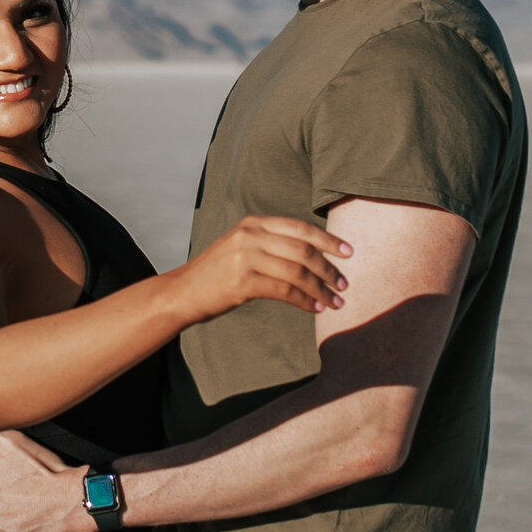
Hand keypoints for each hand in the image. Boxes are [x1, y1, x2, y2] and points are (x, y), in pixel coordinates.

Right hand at [187, 214, 351, 324]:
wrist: (183, 292)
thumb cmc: (217, 273)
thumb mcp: (241, 246)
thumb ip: (270, 243)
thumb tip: (312, 253)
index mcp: (253, 223)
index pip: (300, 227)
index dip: (328, 240)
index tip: (349, 252)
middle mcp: (250, 235)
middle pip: (303, 249)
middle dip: (329, 268)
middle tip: (344, 283)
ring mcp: (245, 257)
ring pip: (297, 272)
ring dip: (321, 288)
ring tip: (335, 301)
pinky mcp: (243, 282)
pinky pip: (285, 291)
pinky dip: (305, 301)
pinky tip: (315, 308)